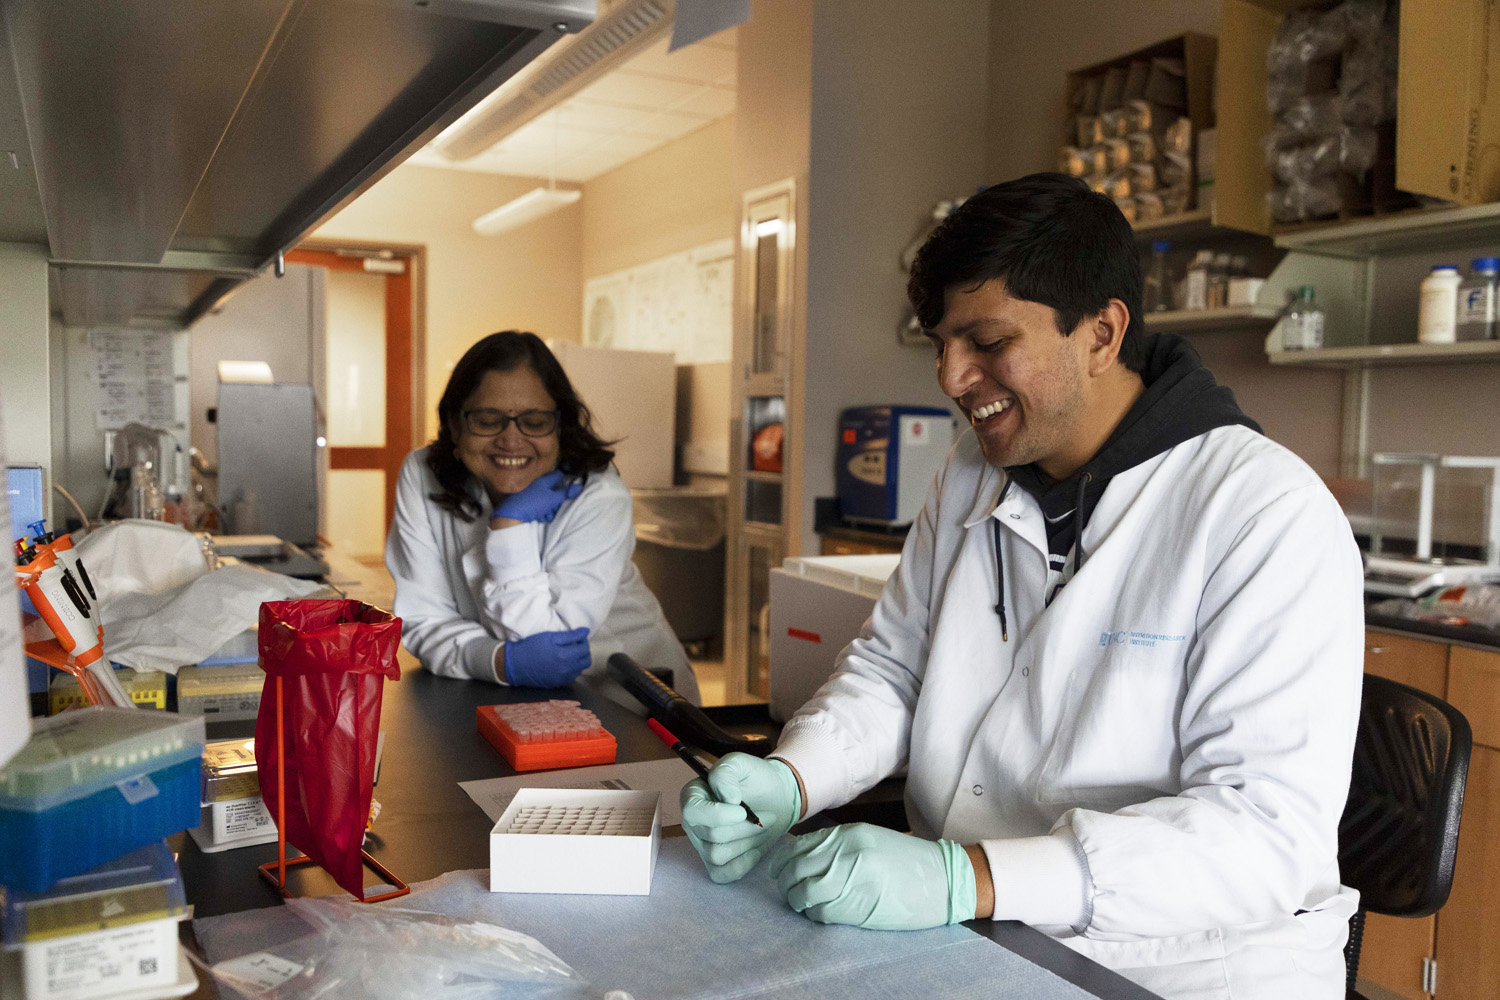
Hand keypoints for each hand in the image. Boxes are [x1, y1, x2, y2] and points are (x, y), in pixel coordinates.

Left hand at [491, 470, 582, 523]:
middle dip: (558, 500)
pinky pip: (540, 507)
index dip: (565, 480)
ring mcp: (532, 495)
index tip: (569, 489)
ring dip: (550, 509)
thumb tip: (580, 487)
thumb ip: (566, 493)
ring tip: (546, 514)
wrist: (513, 514)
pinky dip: (542, 512)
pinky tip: (540, 517)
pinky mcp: (528, 505)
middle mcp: (538, 485)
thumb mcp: (553, 498)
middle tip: (557, 507)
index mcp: (544, 480)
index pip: (558, 475)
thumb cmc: (534, 503)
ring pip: (548, 501)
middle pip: (554, 491)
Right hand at [502, 627, 590, 686]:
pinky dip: (572, 669)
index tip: (577, 636)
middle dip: (584, 651)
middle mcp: (567, 669)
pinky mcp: (558, 684)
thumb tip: (586, 632)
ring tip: (569, 653)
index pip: (585, 648)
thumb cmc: (532, 647)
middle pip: (586, 660)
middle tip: (575, 644)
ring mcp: (563, 678)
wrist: (515, 664)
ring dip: (579, 660)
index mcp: (565, 656)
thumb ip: (570, 635)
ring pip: (580, 669)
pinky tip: (563, 663)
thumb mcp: (550, 636)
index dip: (583, 640)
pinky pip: (572, 676)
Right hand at [680, 754, 800, 882]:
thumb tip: (728, 799)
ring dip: (747, 843)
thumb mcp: (741, 763)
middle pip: (712, 835)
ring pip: (718, 855)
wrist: (776, 796)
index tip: (744, 810)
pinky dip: (742, 865)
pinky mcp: (717, 863)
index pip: (692, 812)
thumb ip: (726, 773)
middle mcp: (694, 823)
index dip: (718, 815)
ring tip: (763, 828)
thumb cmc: (755, 778)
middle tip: (767, 816)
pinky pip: (721, 875)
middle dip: (745, 827)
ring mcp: (703, 845)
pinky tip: (755, 851)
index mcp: (693, 796)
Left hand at [767, 823, 976, 929]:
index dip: (783, 861)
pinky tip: (819, 912)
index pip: (799, 846)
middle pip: (796, 868)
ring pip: (804, 892)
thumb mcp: (871, 839)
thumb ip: (838, 845)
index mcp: (848, 835)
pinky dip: (814, 914)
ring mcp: (851, 880)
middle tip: (788, 888)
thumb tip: (804, 855)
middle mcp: (845, 854)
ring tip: (802, 902)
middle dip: (786, 882)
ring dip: (797, 900)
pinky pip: (821, 912)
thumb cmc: (908, 860)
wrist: (943, 879)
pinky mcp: (858, 906)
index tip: (779, 870)